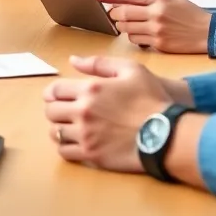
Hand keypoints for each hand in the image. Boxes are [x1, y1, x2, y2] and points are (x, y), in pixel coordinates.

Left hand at [42, 55, 183, 172]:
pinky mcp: (91, 155)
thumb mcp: (130, 69)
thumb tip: (73, 60)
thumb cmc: (150, 99)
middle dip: (54, 108)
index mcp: (90, 90)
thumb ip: (99, 63)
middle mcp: (83, 113)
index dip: (52, 92)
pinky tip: (74, 142)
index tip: (55, 95)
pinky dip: (65, 146)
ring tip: (68, 126)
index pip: (55, 90)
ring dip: (58, 127)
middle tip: (63, 110)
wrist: (165, 133)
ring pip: (55, 132)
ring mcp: (85, 136)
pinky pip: (64, 152)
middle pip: (51, 111)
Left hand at [102, 0, 210, 54]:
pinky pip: (137, 41)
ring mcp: (157, 29)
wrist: (208, 32)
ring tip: (129, 25)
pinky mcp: (159, 44)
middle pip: (123, 13)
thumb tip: (129, 0)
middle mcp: (156, 13)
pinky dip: (134, 37)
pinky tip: (141, 35)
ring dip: (123, 27)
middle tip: (114, 15)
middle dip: (115, 14)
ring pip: (127, 29)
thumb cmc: (191, 15)